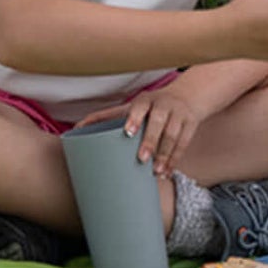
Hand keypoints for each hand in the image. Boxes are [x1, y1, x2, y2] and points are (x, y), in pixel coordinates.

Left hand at [77, 79, 215, 178]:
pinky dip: (176, 159)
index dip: (135, 118)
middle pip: (159, 123)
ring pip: (174, 135)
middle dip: (151, 141)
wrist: (189, 95)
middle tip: (142, 159)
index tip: (128, 132)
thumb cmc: (152, 105)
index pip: (141, 107)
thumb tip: (75, 128)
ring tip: (156, 172)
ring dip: (165, 155)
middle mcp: (164, 105)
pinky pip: (184, 142)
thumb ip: (107, 116)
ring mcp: (180, 114)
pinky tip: (167, 172)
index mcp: (146, 100)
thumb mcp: (133, 106)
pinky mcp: (191, 123)